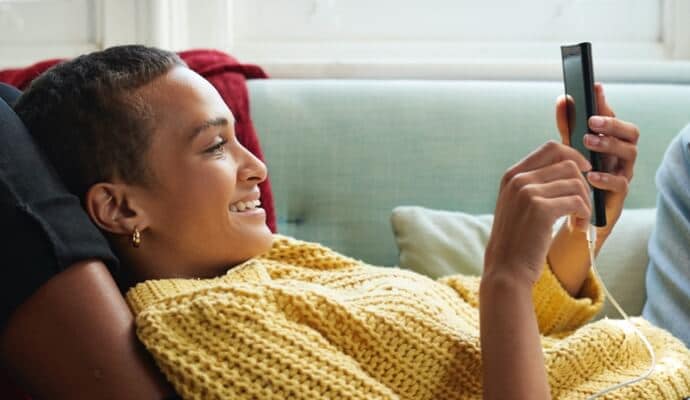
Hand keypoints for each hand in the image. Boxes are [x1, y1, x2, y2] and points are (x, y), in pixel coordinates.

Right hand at [484, 141, 591, 285]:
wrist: (506, 269)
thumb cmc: (517, 240)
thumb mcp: (517, 205)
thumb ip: (534, 184)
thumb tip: (570, 165)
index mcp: (512, 175)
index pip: (551, 148)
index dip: (573, 155)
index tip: (584, 172)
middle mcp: (518, 180)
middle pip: (568, 164)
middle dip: (583, 184)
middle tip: (583, 205)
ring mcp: (527, 192)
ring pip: (576, 183)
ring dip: (586, 202)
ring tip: (581, 220)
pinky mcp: (541, 209)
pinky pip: (577, 202)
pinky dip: (585, 215)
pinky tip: (580, 228)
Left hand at [556, 83, 638, 239]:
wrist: (572, 215)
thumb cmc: (574, 177)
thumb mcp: (568, 150)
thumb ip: (568, 126)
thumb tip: (563, 99)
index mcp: (610, 141)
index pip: (613, 117)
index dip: (605, 103)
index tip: (594, 88)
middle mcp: (620, 154)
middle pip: (631, 132)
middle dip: (613, 124)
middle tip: (592, 122)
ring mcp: (623, 173)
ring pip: (630, 153)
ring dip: (610, 145)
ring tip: (588, 142)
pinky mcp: (619, 194)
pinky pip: (621, 183)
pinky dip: (606, 177)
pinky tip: (591, 175)